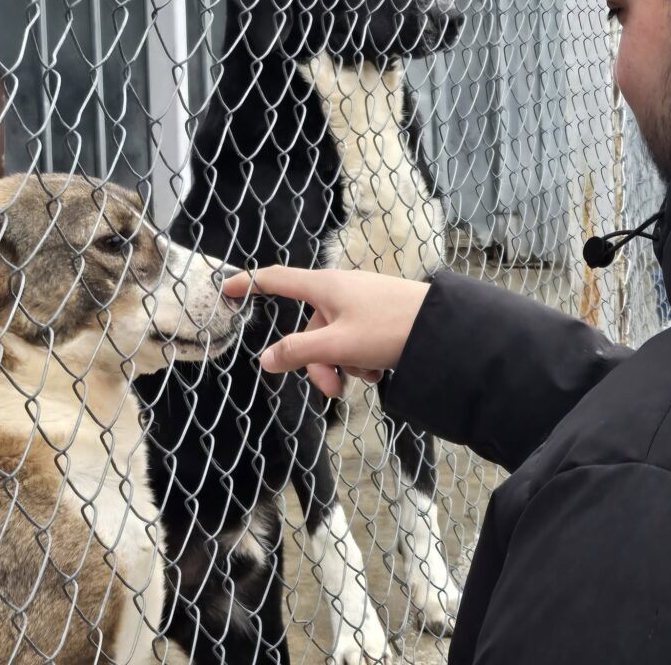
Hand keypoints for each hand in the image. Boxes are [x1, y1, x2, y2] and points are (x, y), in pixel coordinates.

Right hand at [222, 265, 428, 397]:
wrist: (443, 327)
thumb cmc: (388, 327)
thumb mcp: (337, 344)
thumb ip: (298, 351)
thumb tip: (264, 359)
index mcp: (323, 286)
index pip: (276, 280)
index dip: (249, 284)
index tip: (227, 288)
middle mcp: (338, 290)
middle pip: (309, 329)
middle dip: (318, 362)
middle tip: (336, 390)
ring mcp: (359, 303)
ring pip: (334, 340)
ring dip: (344, 364)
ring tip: (368, 375)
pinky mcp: (378, 316)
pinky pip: (355, 340)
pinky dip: (361, 358)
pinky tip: (380, 368)